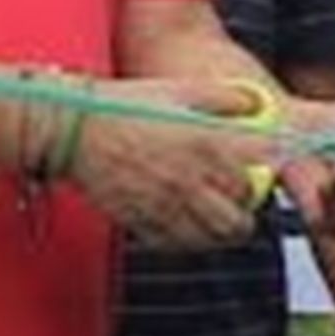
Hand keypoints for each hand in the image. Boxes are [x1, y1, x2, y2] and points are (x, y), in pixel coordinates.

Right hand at [54, 80, 265, 254]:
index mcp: (206, 147)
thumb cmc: (125, 106)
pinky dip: (185, 241)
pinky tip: (184, 226)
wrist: (77, 129)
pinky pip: (173, 245)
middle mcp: (190, 182)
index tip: (256, 180)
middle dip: (244, 219)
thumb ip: (224, 99)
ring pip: (208, 240)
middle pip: (235, 223)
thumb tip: (254, 104)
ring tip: (216, 223)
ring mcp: (166, 207)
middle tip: (240, 210)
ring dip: (218, 235)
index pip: (251, 183)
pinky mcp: (140, 222)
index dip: (257, 186)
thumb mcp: (182, 90)